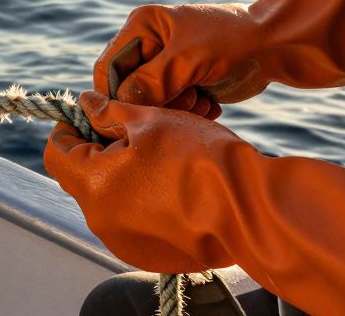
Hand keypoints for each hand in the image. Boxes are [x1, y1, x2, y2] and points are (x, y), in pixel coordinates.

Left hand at [45, 92, 344, 315]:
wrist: (285, 213)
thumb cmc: (225, 159)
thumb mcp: (165, 123)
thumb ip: (113, 116)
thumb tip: (84, 106)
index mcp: (103, 185)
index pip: (59, 146)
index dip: (72, 118)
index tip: (92, 100)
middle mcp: (114, 219)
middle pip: (88, 167)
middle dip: (106, 135)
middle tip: (136, 110)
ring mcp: (141, 238)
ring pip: (120, 185)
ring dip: (135, 154)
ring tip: (172, 126)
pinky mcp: (174, 244)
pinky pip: (150, 205)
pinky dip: (159, 179)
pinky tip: (191, 155)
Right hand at [93, 0, 344, 109]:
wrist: (277, 46)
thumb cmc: (232, 41)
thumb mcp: (188, 59)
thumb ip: (151, 81)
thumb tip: (118, 104)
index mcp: (142, 26)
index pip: (110, 68)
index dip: (116, 95)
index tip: (131, 118)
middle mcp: (151, 44)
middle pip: (130, 90)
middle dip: (156, 104)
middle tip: (184, 104)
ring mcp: (169, 65)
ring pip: (153, 104)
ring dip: (176, 111)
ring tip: (201, 104)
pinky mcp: (187, 81)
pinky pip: (174, 108)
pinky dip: (190, 112)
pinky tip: (211, 105)